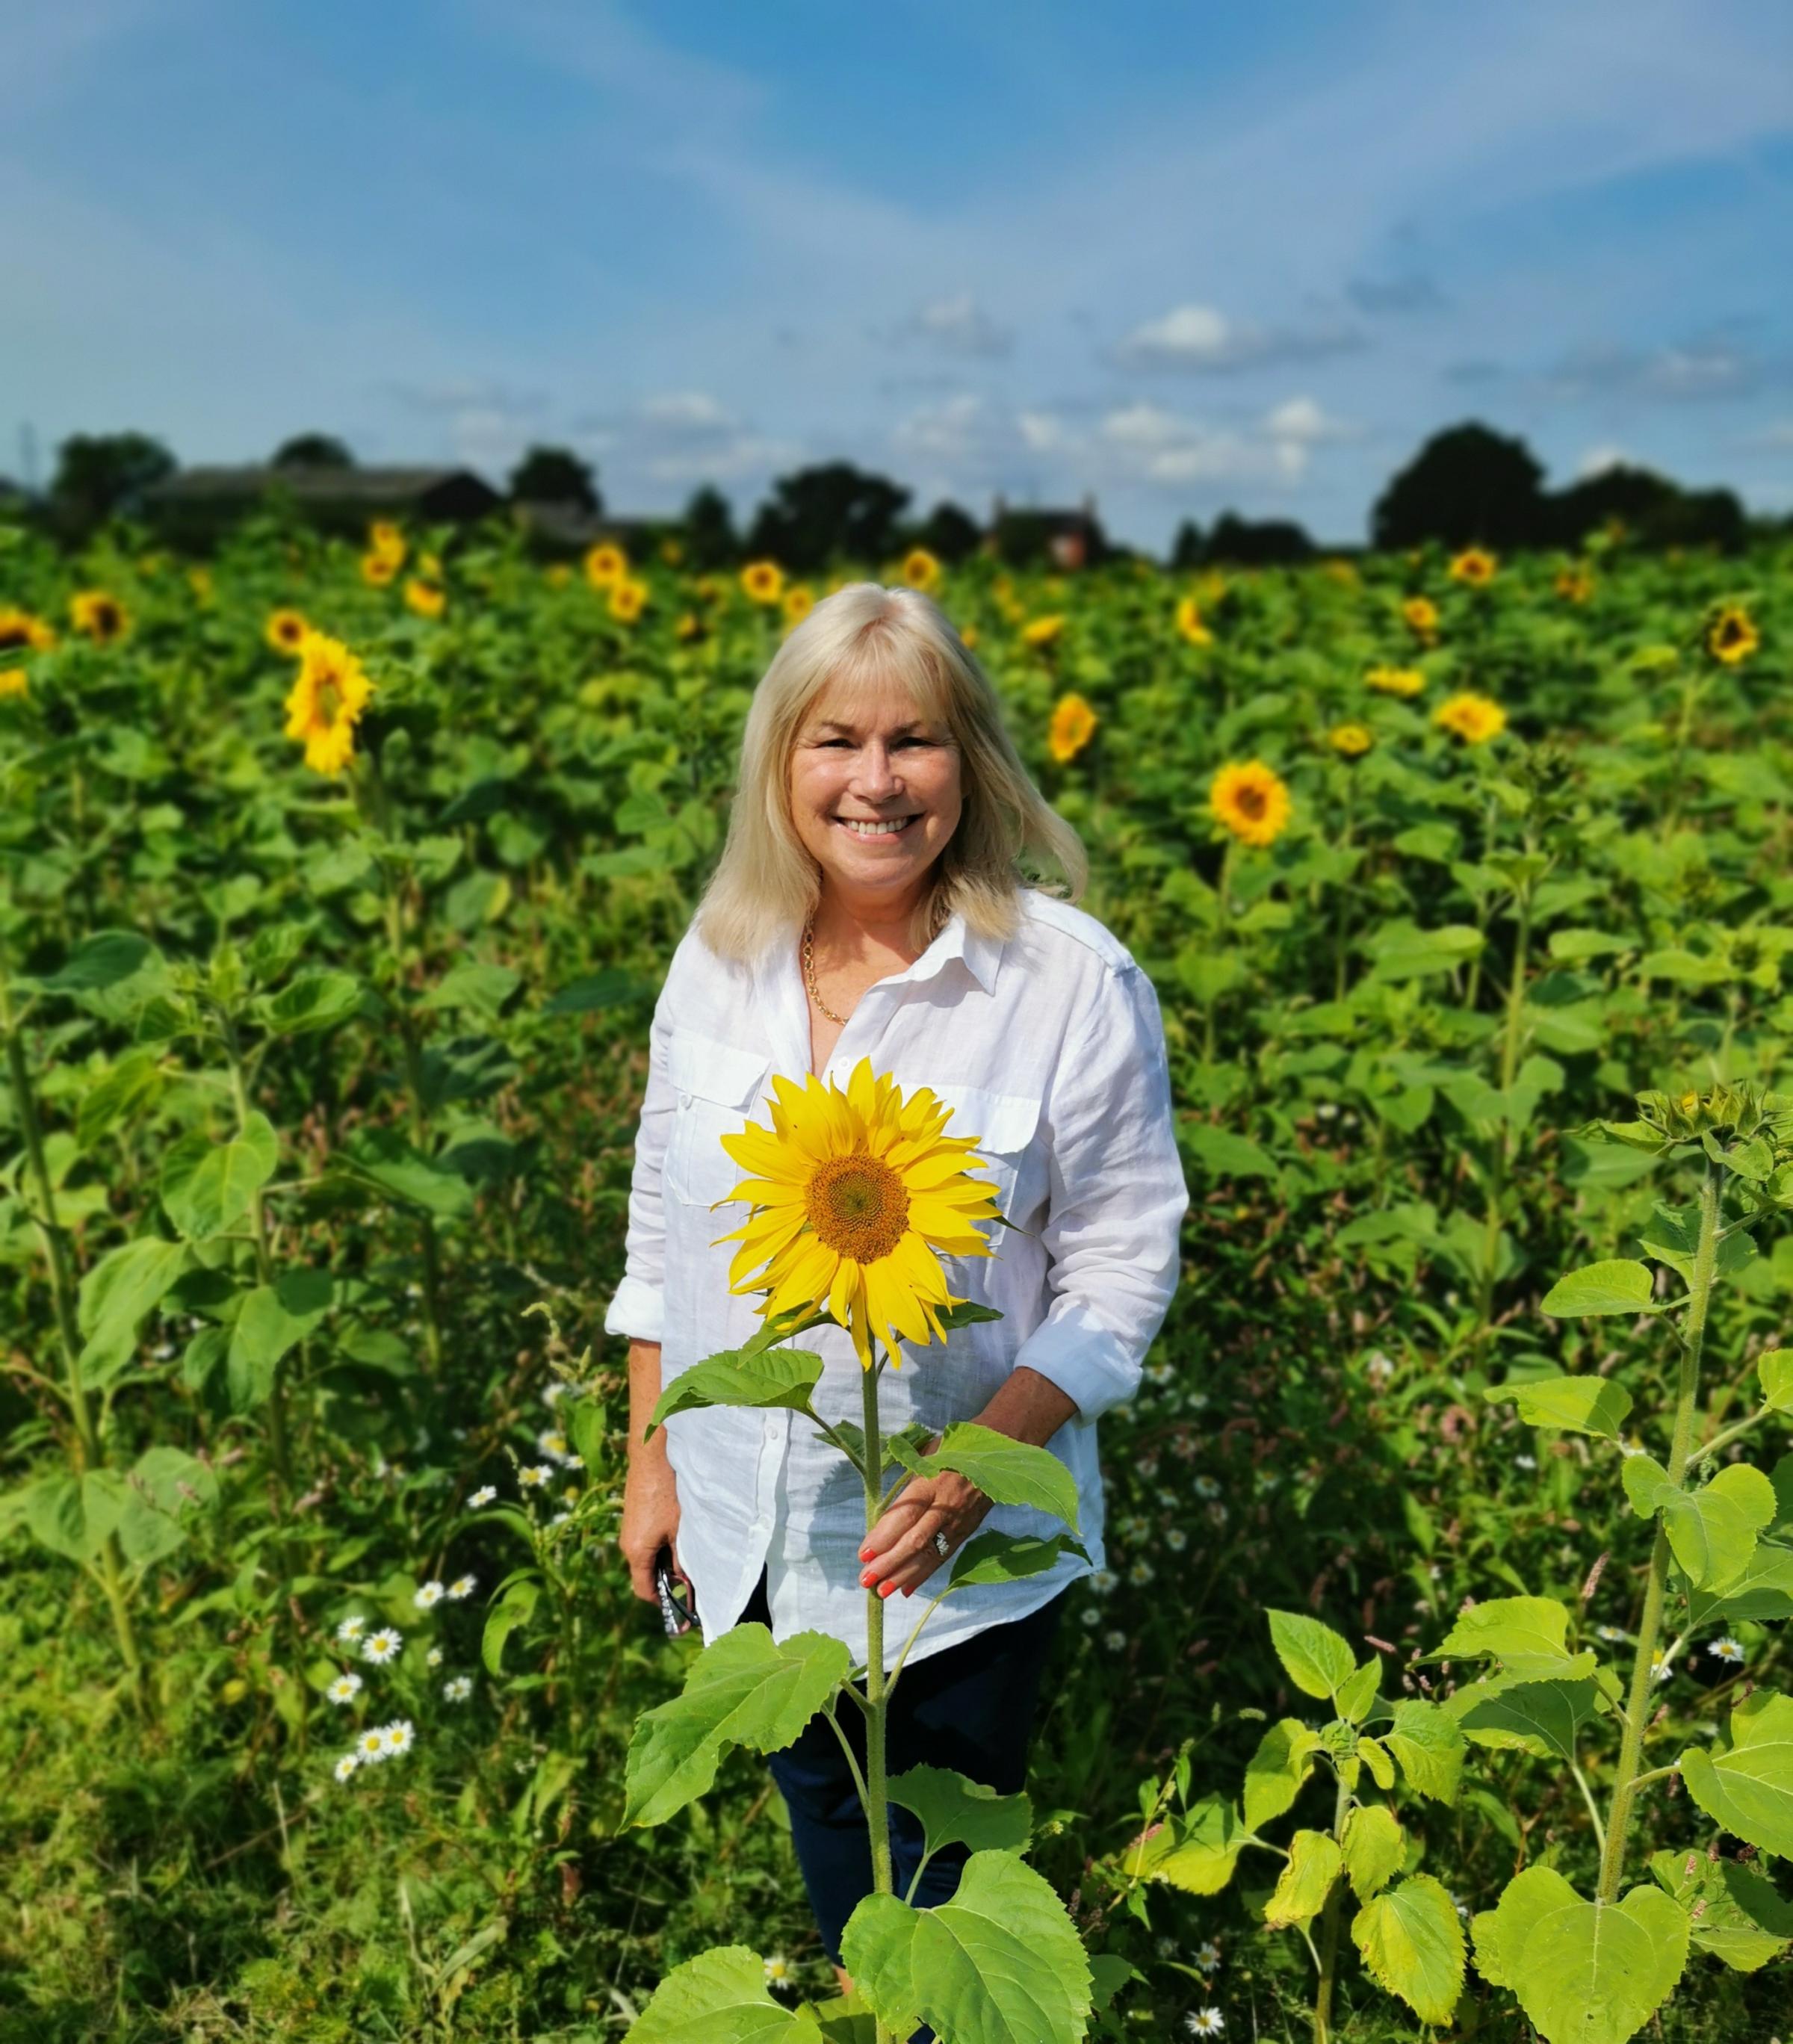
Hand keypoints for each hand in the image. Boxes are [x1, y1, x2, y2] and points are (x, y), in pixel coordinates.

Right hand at [620, 1452, 687, 1605]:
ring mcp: (630, 1528)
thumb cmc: (668, 1492)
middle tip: (694, 1584)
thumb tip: (688, 1583)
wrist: (653, 1454)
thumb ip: (683, 1559)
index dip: (664, 1603)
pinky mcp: (636, 1515)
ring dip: (668, 1561)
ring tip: (692, 1557)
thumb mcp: (681, 1530)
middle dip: (669, 1581)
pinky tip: (683, 1536)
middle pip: (647, 1574)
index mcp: (636, 1552)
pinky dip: (664, 1545)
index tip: (682, 1609)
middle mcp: (628, 1543)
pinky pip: (649, 1540)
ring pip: (649, 1556)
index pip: (645, 1591)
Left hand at [857, 1444, 992, 1599]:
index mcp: (931, 1482)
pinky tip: (906, 1589)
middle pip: (915, 1540)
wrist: (998, 1456)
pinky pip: (943, 1557)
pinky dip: (924, 1574)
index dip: (883, 1536)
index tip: (863, 1553)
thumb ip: (907, 1483)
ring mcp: (958, 1522)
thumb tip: (881, 1512)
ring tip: (881, 1592)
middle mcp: (945, 1506)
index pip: (905, 1514)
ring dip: (904, 1575)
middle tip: (866, 1579)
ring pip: (929, 1554)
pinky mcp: (966, 1533)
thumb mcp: (927, 1456)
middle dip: (889, 1563)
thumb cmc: (953, 1451)